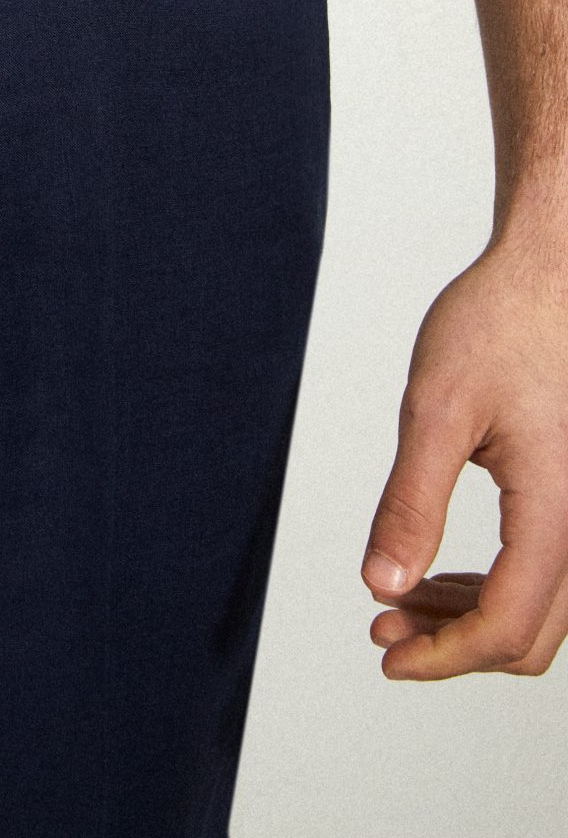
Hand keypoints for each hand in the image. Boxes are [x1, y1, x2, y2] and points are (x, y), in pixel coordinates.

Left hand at [362, 229, 567, 676]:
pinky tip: (438, 574)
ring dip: (470, 620)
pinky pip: (544, 576)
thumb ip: (411, 501)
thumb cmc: (500, 324)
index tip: (386, 652)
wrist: (549, 277)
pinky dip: (492, 589)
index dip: (444, 656)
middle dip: (454, 647)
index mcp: (557, 510)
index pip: (508, 625)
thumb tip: (381, 583)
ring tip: (400, 602)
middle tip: (383, 627)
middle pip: (530, 636)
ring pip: (541, 612)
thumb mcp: (437, 407)